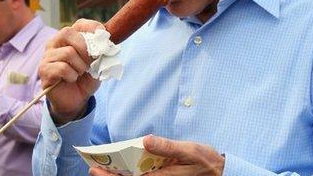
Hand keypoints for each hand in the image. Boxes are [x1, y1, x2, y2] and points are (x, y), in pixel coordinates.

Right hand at [38, 19, 102, 123]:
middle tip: (91, 61)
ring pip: (67, 52)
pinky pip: (62, 68)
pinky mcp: (44, 70)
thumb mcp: (98, 64)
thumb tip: (105, 44)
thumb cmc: (86, 79)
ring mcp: (48, 55)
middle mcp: (55, 42)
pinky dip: (72, 75)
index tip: (104, 37)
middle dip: (85, 48)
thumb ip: (101, 53)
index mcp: (70, 38)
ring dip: (80, 66)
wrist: (76, 100)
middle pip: (68, 33)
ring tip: (80, 73)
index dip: (93, 27)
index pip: (80, 24)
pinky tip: (71, 79)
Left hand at [90, 135, 224, 175]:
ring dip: (118, 174)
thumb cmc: (204, 162)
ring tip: (101, 166)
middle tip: (91, 169)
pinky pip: (142, 175)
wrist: (220, 171)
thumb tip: (146, 140)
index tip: (95, 170)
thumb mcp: (189, 151)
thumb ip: (167, 147)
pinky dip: (130, 170)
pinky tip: (121, 164)